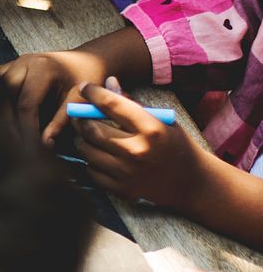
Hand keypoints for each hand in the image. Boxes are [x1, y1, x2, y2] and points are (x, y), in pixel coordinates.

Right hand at [0, 49, 108, 143]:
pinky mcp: (4, 66)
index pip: (26, 104)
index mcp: (42, 68)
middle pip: (3, 95)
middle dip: (7, 121)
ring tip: (3, 129)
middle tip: (16, 143)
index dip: (27, 129)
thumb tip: (44, 143)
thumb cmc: (82, 81)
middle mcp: (22, 62)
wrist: (82, 61)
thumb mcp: (78, 100)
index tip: (30, 148)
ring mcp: (11, 63)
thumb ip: (61, 121)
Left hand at [73, 83, 208, 206]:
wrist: (192, 184)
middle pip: (92, 128)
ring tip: (88, 133)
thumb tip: (108, 82)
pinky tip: (96, 154)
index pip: (112, 104)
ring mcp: (127, 173)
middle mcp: (137, 151)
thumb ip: (132, 103)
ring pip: (86, 150)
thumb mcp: (161, 119)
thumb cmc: (174, 144)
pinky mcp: (121, 189)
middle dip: (81, 118)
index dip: (93, 93)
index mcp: (150, 128)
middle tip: (79, 113)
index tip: (84, 87)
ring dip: (82, 139)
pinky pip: (90, 170)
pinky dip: (89, 160)